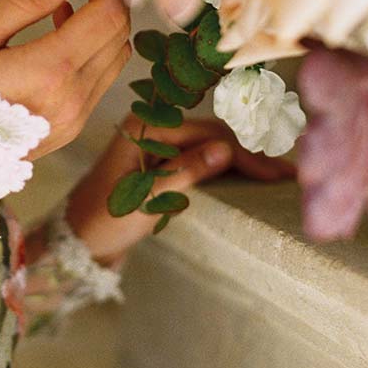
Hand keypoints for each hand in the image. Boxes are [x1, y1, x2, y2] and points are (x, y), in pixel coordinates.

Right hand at [0, 0, 130, 160]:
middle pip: (119, 35)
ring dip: (104, 24)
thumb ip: (23, 2)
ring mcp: (74, 121)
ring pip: (115, 59)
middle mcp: (73, 100)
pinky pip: (98, 81)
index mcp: (49, 73)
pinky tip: (59, 33)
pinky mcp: (69, 131)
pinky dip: (92, 50)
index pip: (107, 15)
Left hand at [59, 110, 296, 267]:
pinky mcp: (162, 163)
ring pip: (212, 147)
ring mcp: (159, 145)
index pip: (208, 135)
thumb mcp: (145, 199)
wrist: (76, 241)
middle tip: (290, 175)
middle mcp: (153, 127)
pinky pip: (201, 160)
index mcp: (145, 127)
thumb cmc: (104, 220)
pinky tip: (252, 179)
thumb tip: (225, 150)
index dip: (245, 155)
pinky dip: (228, 170)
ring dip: (244, 162)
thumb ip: (184, 172)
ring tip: (280, 177)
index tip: (277, 175)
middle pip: (214, 136)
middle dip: (252, 155)